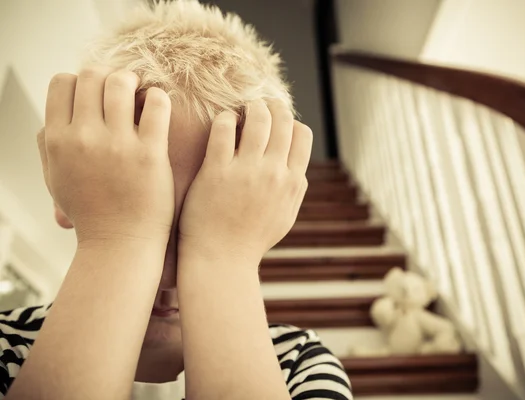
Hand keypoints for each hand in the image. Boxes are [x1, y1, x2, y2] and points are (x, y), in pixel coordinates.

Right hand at [38, 67, 174, 243]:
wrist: (120, 243)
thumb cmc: (90, 212)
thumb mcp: (55, 180)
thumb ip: (48, 146)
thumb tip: (50, 119)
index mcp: (57, 141)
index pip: (61, 82)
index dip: (79, 81)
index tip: (95, 94)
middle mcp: (84, 138)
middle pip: (91, 75)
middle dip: (107, 76)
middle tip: (122, 89)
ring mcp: (117, 145)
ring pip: (121, 83)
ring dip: (132, 81)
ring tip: (140, 93)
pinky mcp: (150, 153)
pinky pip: (156, 105)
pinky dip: (158, 97)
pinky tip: (157, 107)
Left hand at [178, 99, 312, 263]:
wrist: (221, 261)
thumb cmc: (251, 240)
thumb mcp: (285, 217)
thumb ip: (295, 191)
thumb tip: (298, 170)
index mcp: (292, 183)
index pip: (302, 134)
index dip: (291, 122)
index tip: (278, 123)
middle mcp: (273, 173)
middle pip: (282, 119)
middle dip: (272, 106)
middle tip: (258, 108)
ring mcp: (245, 171)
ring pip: (257, 117)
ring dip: (251, 107)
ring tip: (242, 112)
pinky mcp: (216, 171)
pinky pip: (223, 129)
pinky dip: (226, 119)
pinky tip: (223, 125)